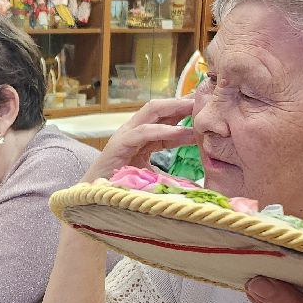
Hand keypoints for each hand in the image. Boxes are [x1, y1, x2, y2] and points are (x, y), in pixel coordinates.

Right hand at [82, 97, 196, 182]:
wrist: (95, 201)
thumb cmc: (122, 191)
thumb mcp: (152, 180)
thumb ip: (170, 178)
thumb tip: (196, 188)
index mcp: (141, 138)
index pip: (166, 119)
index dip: (185, 113)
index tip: (206, 111)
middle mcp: (133, 132)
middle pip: (160, 108)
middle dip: (181, 102)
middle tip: (204, 101)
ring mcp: (125, 135)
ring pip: (151, 112)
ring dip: (174, 108)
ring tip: (194, 109)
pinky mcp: (119, 144)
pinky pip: (143, 132)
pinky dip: (161, 130)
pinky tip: (179, 131)